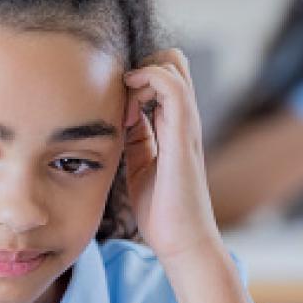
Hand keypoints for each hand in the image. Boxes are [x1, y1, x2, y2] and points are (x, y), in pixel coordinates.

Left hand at [123, 49, 222, 263]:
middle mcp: (184, 119)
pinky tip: (127, 113)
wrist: (182, 242)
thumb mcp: (142, 166)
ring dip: (141, 75)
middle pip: (172, 60)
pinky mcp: (183, 136)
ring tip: (124, 112)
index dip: (137, 79)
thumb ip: (138, 140)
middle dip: (140, 68)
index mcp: (175, 126)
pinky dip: (146, 82)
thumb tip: (124, 118)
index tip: (116, 109)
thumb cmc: (162, 212)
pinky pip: (171, 87)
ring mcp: (186, 125)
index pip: (164, 75)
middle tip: (120, 104)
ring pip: (172, 64)